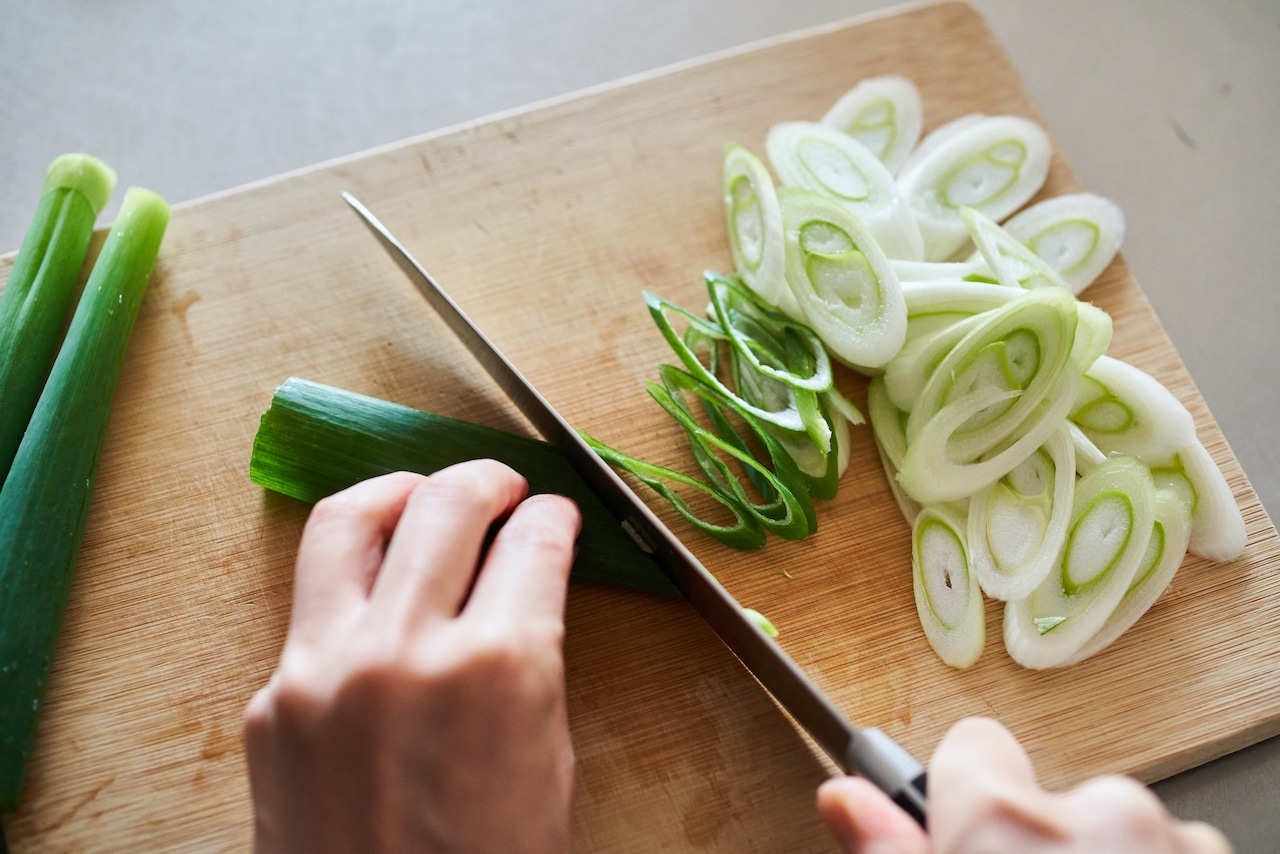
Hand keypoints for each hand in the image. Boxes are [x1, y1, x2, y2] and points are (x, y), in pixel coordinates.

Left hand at [243, 462, 581, 852]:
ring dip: (401, 493)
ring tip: (424, 497)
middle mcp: (405, 648)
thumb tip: (523, 585)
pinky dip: (354, 582)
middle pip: (447, 504)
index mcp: (498, 667)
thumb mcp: (548, 763)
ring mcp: (323, 669)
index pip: (534, 543)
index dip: (555, 519)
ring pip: (350, 520)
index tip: (556, 515)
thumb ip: (532, 659)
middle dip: (487, 481)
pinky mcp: (271, 699)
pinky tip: (378, 594)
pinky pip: (312, 604)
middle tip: (503, 487)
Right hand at [818, 717, 1231, 852]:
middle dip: (1044, 844)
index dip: (963, 800)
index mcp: (1008, 820)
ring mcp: (1181, 843)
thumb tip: (844, 795)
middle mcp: (1102, 811)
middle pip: (1052, 796)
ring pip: (1126, 835)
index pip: (971, 745)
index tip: (960, 837)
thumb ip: (891, 849)